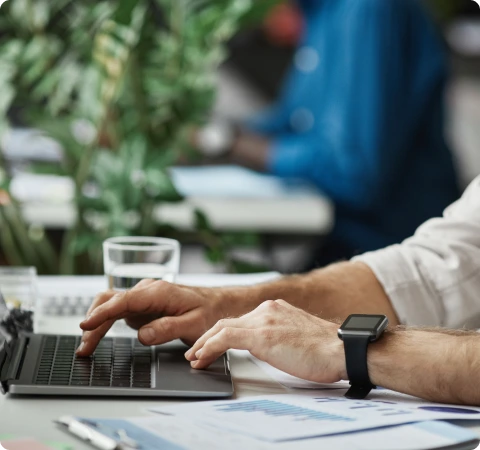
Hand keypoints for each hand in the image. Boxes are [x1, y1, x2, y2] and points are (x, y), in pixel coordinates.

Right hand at [76, 279, 225, 356]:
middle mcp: (147, 290)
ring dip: (96, 323)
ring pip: (111, 305)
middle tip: (84, 348)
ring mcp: (143, 296)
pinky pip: (118, 311)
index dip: (103, 313)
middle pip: (111, 302)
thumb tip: (142, 336)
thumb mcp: (194, 325)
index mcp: (158, 292)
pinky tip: (97, 336)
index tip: (86, 325)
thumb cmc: (208, 312)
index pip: (124, 300)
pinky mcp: (142, 304)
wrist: (217, 303)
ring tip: (86, 346)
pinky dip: (104, 322)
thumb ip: (168, 329)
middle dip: (94, 323)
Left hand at [185, 300, 346, 382]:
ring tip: (194, 357)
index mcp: (275, 309)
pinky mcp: (262, 335)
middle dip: (207, 337)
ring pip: (222, 327)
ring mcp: (264, 320)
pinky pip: (226, 338)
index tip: (212, 345)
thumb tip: (268, 346)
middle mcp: (267, 309)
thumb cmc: (325, 349)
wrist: (341, 349)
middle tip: (195, 351)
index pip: (240, 320)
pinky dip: (210, 347)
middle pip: (227, 321)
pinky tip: (203, 357)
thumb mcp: (297, 335)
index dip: (221, 333)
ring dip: (204, 343)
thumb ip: (278, 334)